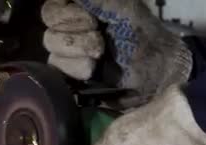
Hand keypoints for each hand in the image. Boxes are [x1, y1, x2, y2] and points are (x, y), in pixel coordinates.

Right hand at [41, 0, 191, 103]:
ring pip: (52, 47)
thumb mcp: (124, 8)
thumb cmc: (144, 36)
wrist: (156, 72)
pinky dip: (75, 69)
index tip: (90, 17)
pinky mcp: (72, 76)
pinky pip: (56, 70)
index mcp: (83, 9)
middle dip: (75, 31)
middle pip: (49, 25)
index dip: (65, 12)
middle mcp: (73, 29)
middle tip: (99, 35)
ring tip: (100, 55)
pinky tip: (92, 71)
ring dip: (77, 50)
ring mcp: (71, 53)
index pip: (53, 7)